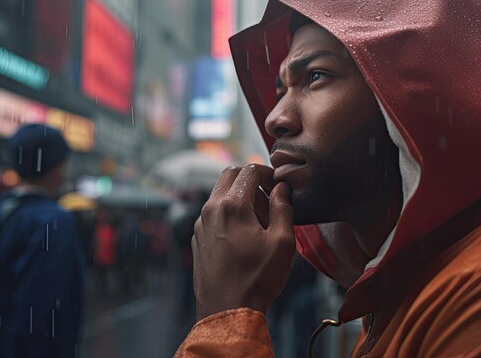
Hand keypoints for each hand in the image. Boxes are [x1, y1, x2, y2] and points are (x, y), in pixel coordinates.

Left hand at [192, 164, 294, 319]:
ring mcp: (201, 224)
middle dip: (250, 179)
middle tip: (268, 198)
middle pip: (229, 175)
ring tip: (259, 221)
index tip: (277, 185)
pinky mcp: (198, 239)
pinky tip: (243, 236)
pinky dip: (228, 213)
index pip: (249, 170)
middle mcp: (211, 210)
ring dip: (239, 196)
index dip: (267, 172)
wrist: (228, 311)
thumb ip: (283, 208)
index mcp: (232, 206)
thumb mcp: (282, 242)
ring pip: (219, 194)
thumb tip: (281, 188)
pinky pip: (212, 214)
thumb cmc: (257, 278)